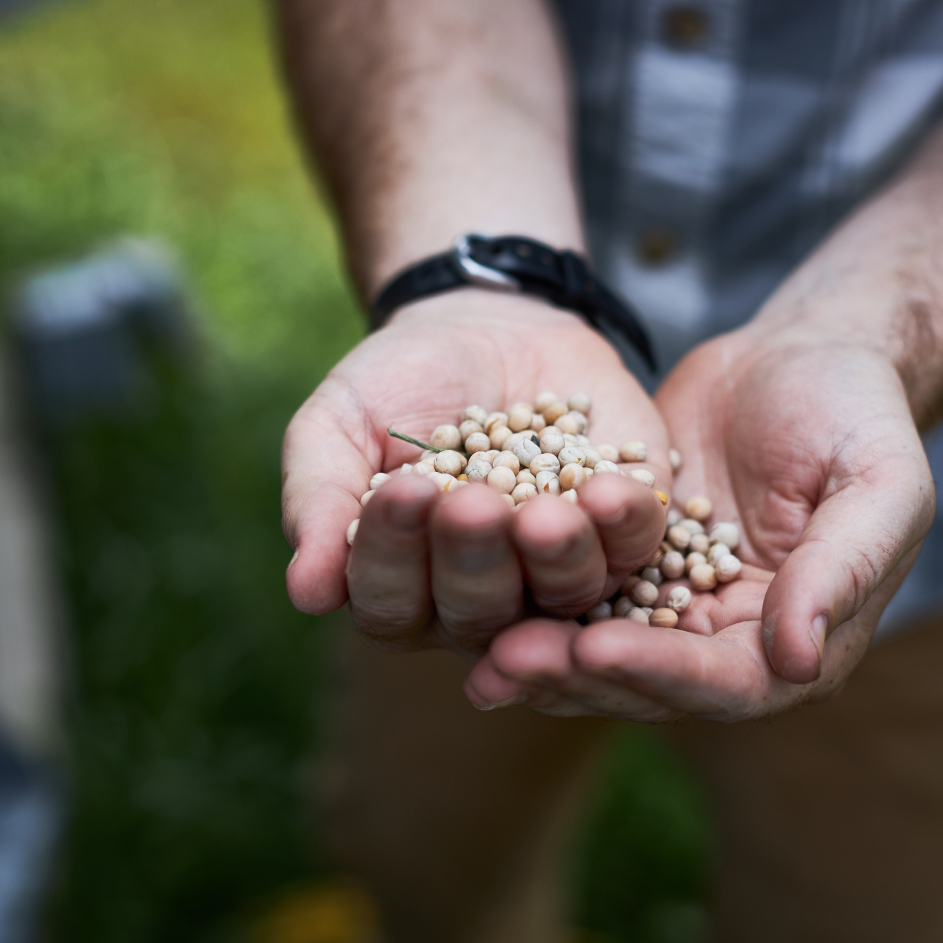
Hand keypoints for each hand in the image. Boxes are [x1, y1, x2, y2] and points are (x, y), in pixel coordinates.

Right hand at [282, 292, 668, 655]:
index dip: (394, 555)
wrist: (487, 326)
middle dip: (474, 560)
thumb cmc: (397, 384)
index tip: (401, 491)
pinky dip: (625, 525)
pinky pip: (636, 549)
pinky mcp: (629, 536)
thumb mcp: (338, 424)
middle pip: (478, 616)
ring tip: (543, 513)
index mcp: (404, 590)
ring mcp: (560, 576)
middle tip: (471, 505)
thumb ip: (318, 501)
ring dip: (554, 559)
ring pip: (562, 597)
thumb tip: (306, 592)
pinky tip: (612, 490)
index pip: (391, 604)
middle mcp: (482, 604)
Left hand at [463, 328, 935, 719]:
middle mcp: (730, 640)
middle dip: (577, 676)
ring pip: (599, 649)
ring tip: (478, 651)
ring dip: (540, 655)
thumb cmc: (855, 412)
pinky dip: (526, 599)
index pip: (728, 683)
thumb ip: (842, 569)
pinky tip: (467, 596)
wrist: (800, 356)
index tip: (594, 650)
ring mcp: (673, 605)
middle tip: (506, 662)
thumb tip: (797, 663)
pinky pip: (571, 592)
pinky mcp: (625, 564)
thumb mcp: (876, 482)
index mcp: (799, 639)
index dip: (660, 673)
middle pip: (648, 683)